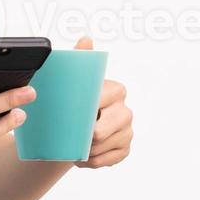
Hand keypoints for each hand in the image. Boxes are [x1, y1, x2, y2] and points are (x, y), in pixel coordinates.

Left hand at [71, 36, 132, 168]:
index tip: (76, 112)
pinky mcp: (124, 150)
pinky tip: (82, 156)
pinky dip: (91, 161)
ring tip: (72, 144)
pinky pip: (106, 160)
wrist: (73, 126)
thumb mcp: (74, 80)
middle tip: (72, 133)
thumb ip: (80, 58)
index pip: (107, 97)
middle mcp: (125, 111)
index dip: (91, 107)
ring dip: (86, 149)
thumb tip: (86, 38)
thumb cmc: (75, 101)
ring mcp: (127, 132)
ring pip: (104, 146)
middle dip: (88, 134)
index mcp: (116, 90)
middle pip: (106, 128)